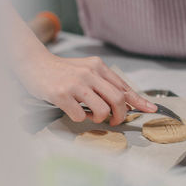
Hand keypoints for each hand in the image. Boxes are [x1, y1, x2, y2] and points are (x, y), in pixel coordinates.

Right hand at [21, 54, 156, 125]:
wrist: (34, 63)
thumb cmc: (62, 71)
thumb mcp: (87, 70)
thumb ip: (105, 83)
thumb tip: (126, 101)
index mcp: (98, 67)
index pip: (124, 87)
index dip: (139, 101)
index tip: (150, 109)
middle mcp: (90, 73)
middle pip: (118, 100)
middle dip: (121, 116)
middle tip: (115, 121)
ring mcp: (76, 84)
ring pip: (102, 110)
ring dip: (100, 119)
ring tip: (91, 115)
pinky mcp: (62, 94)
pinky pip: (81, 115)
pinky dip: (81, 119)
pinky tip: (75, 112)